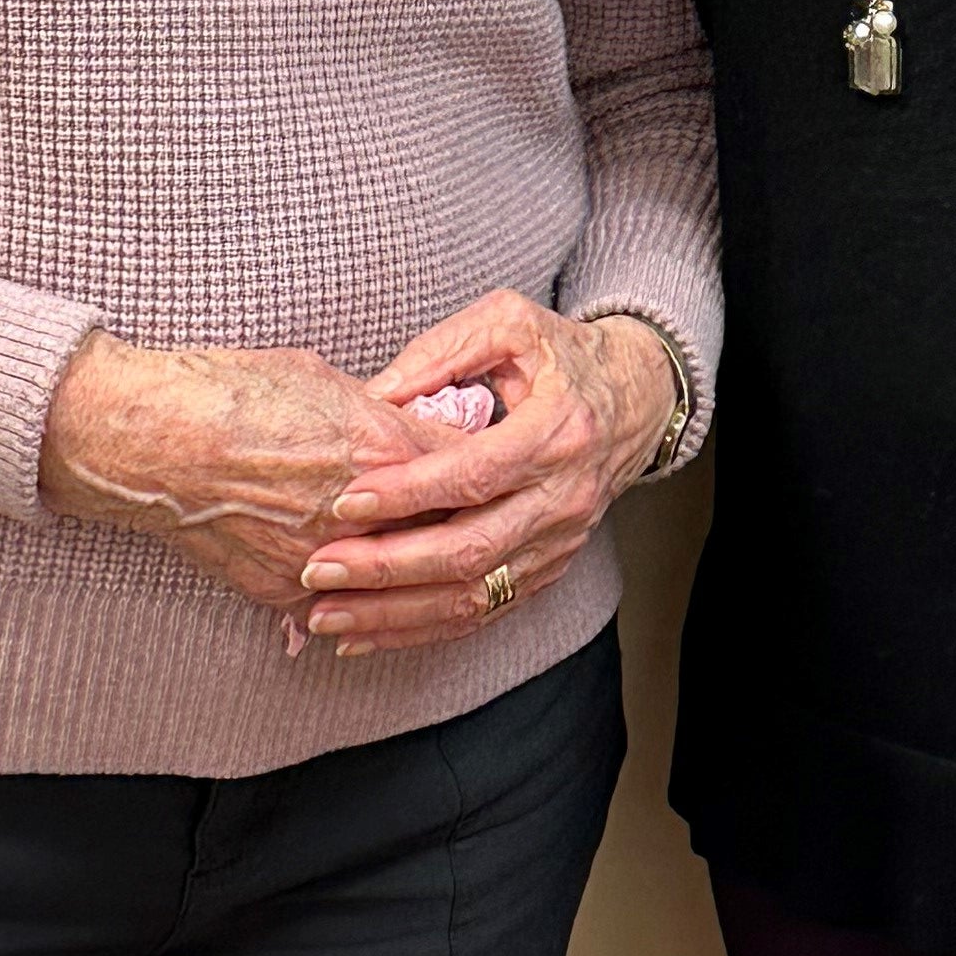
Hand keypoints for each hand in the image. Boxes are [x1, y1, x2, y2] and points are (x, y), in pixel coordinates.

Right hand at [35, 332, 461, 618]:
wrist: (149, 441)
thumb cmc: (228, 392)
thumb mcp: (320, 379)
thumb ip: (378, 413)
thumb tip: (407, 425)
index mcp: (382, 448)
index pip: (468, 470)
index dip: (488, 469)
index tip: (499, 470)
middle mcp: (362, 513)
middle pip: (447, 535)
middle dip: (466, 528)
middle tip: (483, 523)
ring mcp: (323, 560)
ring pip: (397, 584)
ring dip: (417, 575)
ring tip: (433, 565)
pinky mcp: (284, 592)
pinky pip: (338, 606)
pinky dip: (355, 599)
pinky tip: (365, 593)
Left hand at [291, 295, 681, 657]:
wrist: (637, 399)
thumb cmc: (563, 355)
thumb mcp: (509, 323)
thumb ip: (441, 352)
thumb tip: (373, 397)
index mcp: (557, 431)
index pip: (475, 475)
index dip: (408, 493)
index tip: (346, 500)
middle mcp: (563, 497)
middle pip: (469, 549)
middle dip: (387, 567)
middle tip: (318, 570)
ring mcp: (560, 541)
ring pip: (473, 595)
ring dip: (395, 613)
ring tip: (327, 615)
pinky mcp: (551, 568)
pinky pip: (483, 611)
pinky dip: (423, 630)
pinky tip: (369, 633)